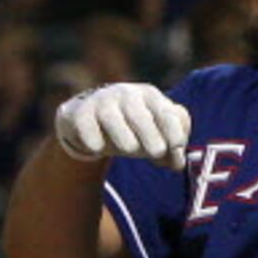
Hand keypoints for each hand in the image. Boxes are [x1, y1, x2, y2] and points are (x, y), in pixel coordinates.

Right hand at [57, 82, 191, 167]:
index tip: (177, 151)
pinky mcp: (80, 112)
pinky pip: (85, 126)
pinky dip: (92, 139)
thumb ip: (174, 147)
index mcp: (151, 97)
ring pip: (111, 118)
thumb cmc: (133, 128)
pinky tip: (97, 148)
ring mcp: (102, 101)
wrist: (91, 119)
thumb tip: (177, 163)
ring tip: (128, 149)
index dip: (174, 134)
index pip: (167, 113)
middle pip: (140, 115)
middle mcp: (126, 94)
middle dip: (150, 136)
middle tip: (156, 152)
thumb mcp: (157, 133)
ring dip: (123, 136)